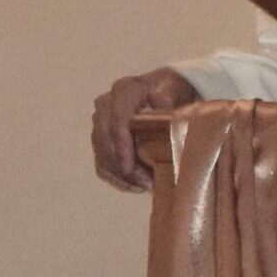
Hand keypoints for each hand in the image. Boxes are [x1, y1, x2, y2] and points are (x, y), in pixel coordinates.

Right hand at [91, 67, 198, 190]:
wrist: (166, 92)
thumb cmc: (171, 91)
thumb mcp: (175, 89)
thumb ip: (168, 96)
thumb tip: (161, 104)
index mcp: (124, 91)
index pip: (116, 120)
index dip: (121, 146)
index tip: (129, 167)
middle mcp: (106, 105)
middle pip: (105, 141)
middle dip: (123, 166)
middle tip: (146, 183)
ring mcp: (101, 123)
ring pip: (102, 155)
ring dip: (121, 175)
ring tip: (145, 186)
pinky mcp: (100, 139)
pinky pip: (102, 163)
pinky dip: (117, 178)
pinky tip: (134, 186)